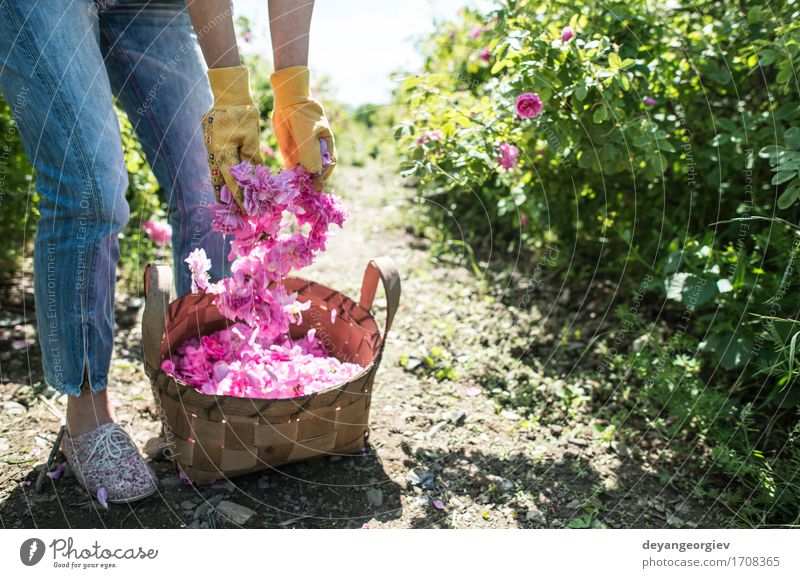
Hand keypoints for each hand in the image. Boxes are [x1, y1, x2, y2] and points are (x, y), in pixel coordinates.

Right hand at [202, 66, 261, 206]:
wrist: (229, 96)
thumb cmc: (241, 114)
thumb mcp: (250, 137)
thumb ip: (251, 158)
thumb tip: (254, 179)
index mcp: (221, 154)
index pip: (232, 182)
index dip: (240, 199)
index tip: (248, 213)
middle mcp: (216, 156)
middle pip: (223, 185)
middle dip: (232, 202)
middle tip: (241, 219)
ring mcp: (216, 154)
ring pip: (223, 179)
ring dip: (230, 194)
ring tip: (239, 211)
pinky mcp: (220, 150)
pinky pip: (226, 170)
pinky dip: (231, 181)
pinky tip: (237, 193)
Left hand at [270, 66, 336, 189]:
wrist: (287, 102)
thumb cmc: (303, 114)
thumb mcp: (308, 133)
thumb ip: (311, 153)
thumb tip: (314, 173)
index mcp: (326, 145)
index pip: (328, 164)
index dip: (324, 175)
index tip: (319, 184)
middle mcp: (316, 151)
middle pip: (316, 170)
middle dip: (313, 181)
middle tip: (309, 192)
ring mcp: (303, 152)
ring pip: (304, 171)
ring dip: (302, 181)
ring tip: (298, 191)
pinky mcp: (291, 153)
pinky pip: (292, 168)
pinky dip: (291, 176)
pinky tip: (289, 183)